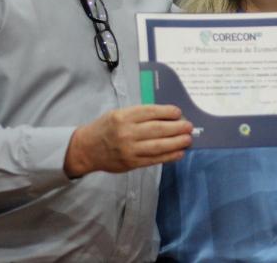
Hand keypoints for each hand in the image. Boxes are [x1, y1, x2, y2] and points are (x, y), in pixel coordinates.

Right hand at [63, 104, 192, 177]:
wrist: (87, 149)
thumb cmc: (106, 128)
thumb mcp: (119, 114)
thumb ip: (140, 115)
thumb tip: (168, 117)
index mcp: (123, 117)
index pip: (150, 112)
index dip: (167, 112)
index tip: (179, 113)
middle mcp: (126, 132)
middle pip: (157, 129)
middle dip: (177, 128)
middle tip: (189, 127)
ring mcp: (129, 149)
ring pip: (158, 146)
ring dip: (177, 143)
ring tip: (188, 139)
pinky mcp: (131, 163)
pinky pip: (154, 160)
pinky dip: (169, 156)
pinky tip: (179, 153)